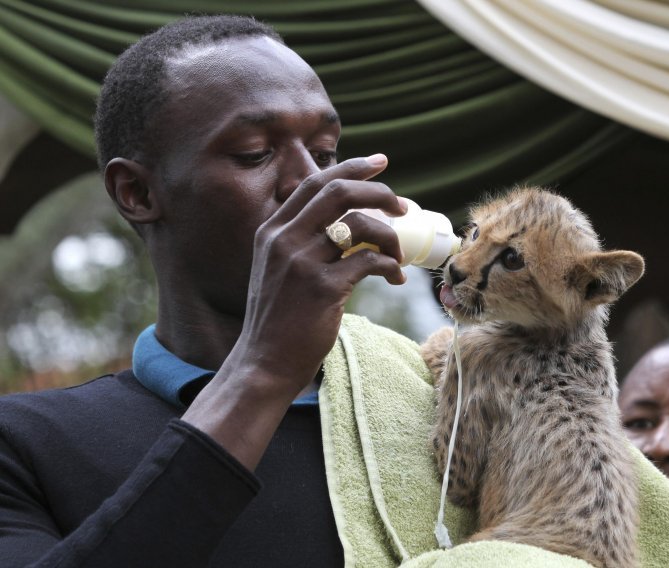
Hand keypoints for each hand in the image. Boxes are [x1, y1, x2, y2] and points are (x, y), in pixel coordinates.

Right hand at [236, 153, 406, 389]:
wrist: (263, 363)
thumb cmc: (279, 318)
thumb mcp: (277, 268)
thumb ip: (300, 241)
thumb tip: (347, 222)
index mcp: (272, 230)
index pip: (315, 184)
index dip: (351, 167)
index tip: (380, 162)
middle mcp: (283, 239)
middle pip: (339, 193)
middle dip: (379, 192)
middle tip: (402, 207)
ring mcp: (301, 263)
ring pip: (359, 225)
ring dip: (389, 236)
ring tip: (398, 255)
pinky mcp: (322, 289)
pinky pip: (369, 262)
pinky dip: (389, 266)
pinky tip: (394, 279)